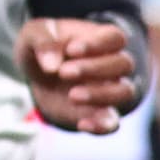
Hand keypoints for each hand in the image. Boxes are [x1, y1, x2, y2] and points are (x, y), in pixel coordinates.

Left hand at [22, 18, 138, 133]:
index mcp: (100, 38)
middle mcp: (111, 64)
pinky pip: (112, 122)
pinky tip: (81, 124)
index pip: (116, 37)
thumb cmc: (43, 48)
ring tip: (72, 95)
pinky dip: (101, 125)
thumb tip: (52, 65)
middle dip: (94, 68)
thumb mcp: (33, 35)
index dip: (98, 44)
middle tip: (63, 72)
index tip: (71, 50)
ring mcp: (109, 89)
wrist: (38, 76)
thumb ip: (42, 41)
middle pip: (124, 63)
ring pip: (125, 92)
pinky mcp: (99, 114)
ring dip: (101, 94)